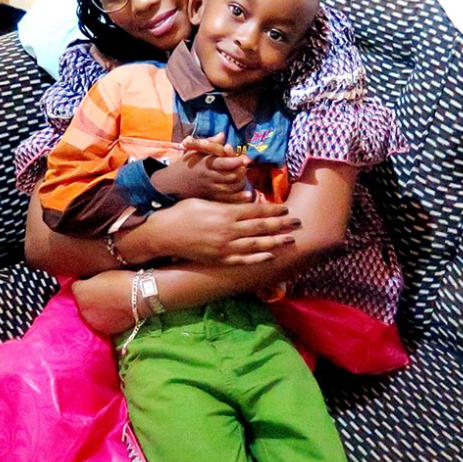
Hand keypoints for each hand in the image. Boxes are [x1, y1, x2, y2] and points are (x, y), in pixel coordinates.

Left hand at [72, 271, 135, 333]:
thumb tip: (85, 283)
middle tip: (102, 292)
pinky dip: (105, 318)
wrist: (140, 296)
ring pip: (90, 313)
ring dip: (96, 309)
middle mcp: (81, 309)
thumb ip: (87, 280)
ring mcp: (92, 321)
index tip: (92, 282)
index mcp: (79, 292)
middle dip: (88, 298)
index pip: (75, 286)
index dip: (84, 283)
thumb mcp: (100, 274)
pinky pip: (100, 322)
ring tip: (109, 302)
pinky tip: (114, 311)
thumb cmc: (121, 280)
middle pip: (81, 302)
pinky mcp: (104, 330)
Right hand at [141, 197, 299, 264]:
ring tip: (290, 240)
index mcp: (225, 212)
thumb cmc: (182, 212)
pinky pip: (243, 260)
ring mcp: (225, 247)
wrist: (164, 234)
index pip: (256, 210)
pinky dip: (259, 259)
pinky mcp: (219, 259)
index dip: (273, 210)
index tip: (286, 208)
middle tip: (298, 222)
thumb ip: (227, 203)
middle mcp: (229, 230)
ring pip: (257, 245)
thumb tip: (246, 201)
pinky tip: (270, 256)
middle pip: (262, 227)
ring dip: (276, 242)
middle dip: (282, 224)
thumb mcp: (205, 200)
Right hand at [150, 133, 251, 202]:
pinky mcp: (210, 199)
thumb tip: (223, 135)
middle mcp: (209, 177)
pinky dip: (240, 198)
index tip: (243, 159)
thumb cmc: (183, 165)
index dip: (236, 161)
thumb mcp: (193, 151)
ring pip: (232, 188)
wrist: (170, 184)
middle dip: (241, 171)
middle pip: (231, 176)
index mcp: (205, 164)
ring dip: (241, 182)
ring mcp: (210, 189)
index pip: (224, 163)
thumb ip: (209, 143)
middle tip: (244, 167)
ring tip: (243, 177)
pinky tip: (248, 195)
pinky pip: (228, 200)